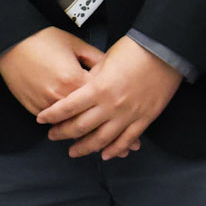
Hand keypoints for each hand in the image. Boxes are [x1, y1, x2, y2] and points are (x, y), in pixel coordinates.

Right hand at [0, 27, 105, 119]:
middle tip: (104, 113)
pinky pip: (54, 120)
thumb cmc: (41, 40)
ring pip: (70, 122)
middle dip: (97, 114)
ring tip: (88, 118)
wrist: (11, 43)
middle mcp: (61, 96)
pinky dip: (61, 119)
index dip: (108, 94)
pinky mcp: (34, 109)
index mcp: (75, 80)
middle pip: (87, 114)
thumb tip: (112, 69)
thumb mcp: (75, 44)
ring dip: (79, 120)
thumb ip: (97, 58)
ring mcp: (46, 105)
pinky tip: (67, 114)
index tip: (111, 94)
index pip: (101, 96)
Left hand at [38, 36, 181, 158]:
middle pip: (81, 127)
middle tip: (53, 136)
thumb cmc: (132, 51)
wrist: (164, 52)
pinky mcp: (144, 119)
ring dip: (85, 147)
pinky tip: (105, 154)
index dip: (52, 115)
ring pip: (102, 139)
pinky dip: (115, 149)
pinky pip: (127, 140)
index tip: (41, 120)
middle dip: (63, 133)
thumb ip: (90, 80)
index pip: (68, 107)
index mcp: (98, 88)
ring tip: (73, 151)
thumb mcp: (103, 61)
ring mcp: (128, 115)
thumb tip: (80, 90)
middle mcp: (111, 106)